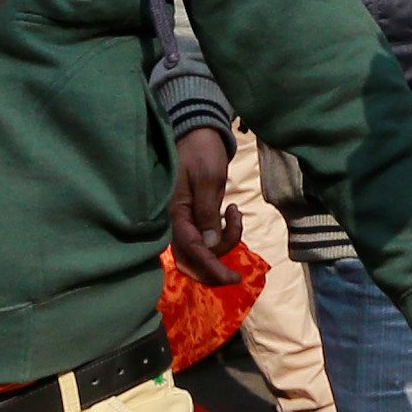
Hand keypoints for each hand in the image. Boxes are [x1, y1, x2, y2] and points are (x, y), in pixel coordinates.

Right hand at [167, 124, 242, 287]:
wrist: (199, 132)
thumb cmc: (200, 151)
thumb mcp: (207, 179)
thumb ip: (207, 212)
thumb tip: (210, 246)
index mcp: (175, 214)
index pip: (191, 250)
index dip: (211, 268)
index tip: (232, 279)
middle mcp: (177, 222)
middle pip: (192, 259)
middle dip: (215, 267)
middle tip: (236, 272)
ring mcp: (186, 220)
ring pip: (203, 250)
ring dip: (225, 242)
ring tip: (235, 211)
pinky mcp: (196, 216)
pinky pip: (209, 238)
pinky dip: (225, 233)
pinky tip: (232, 211)